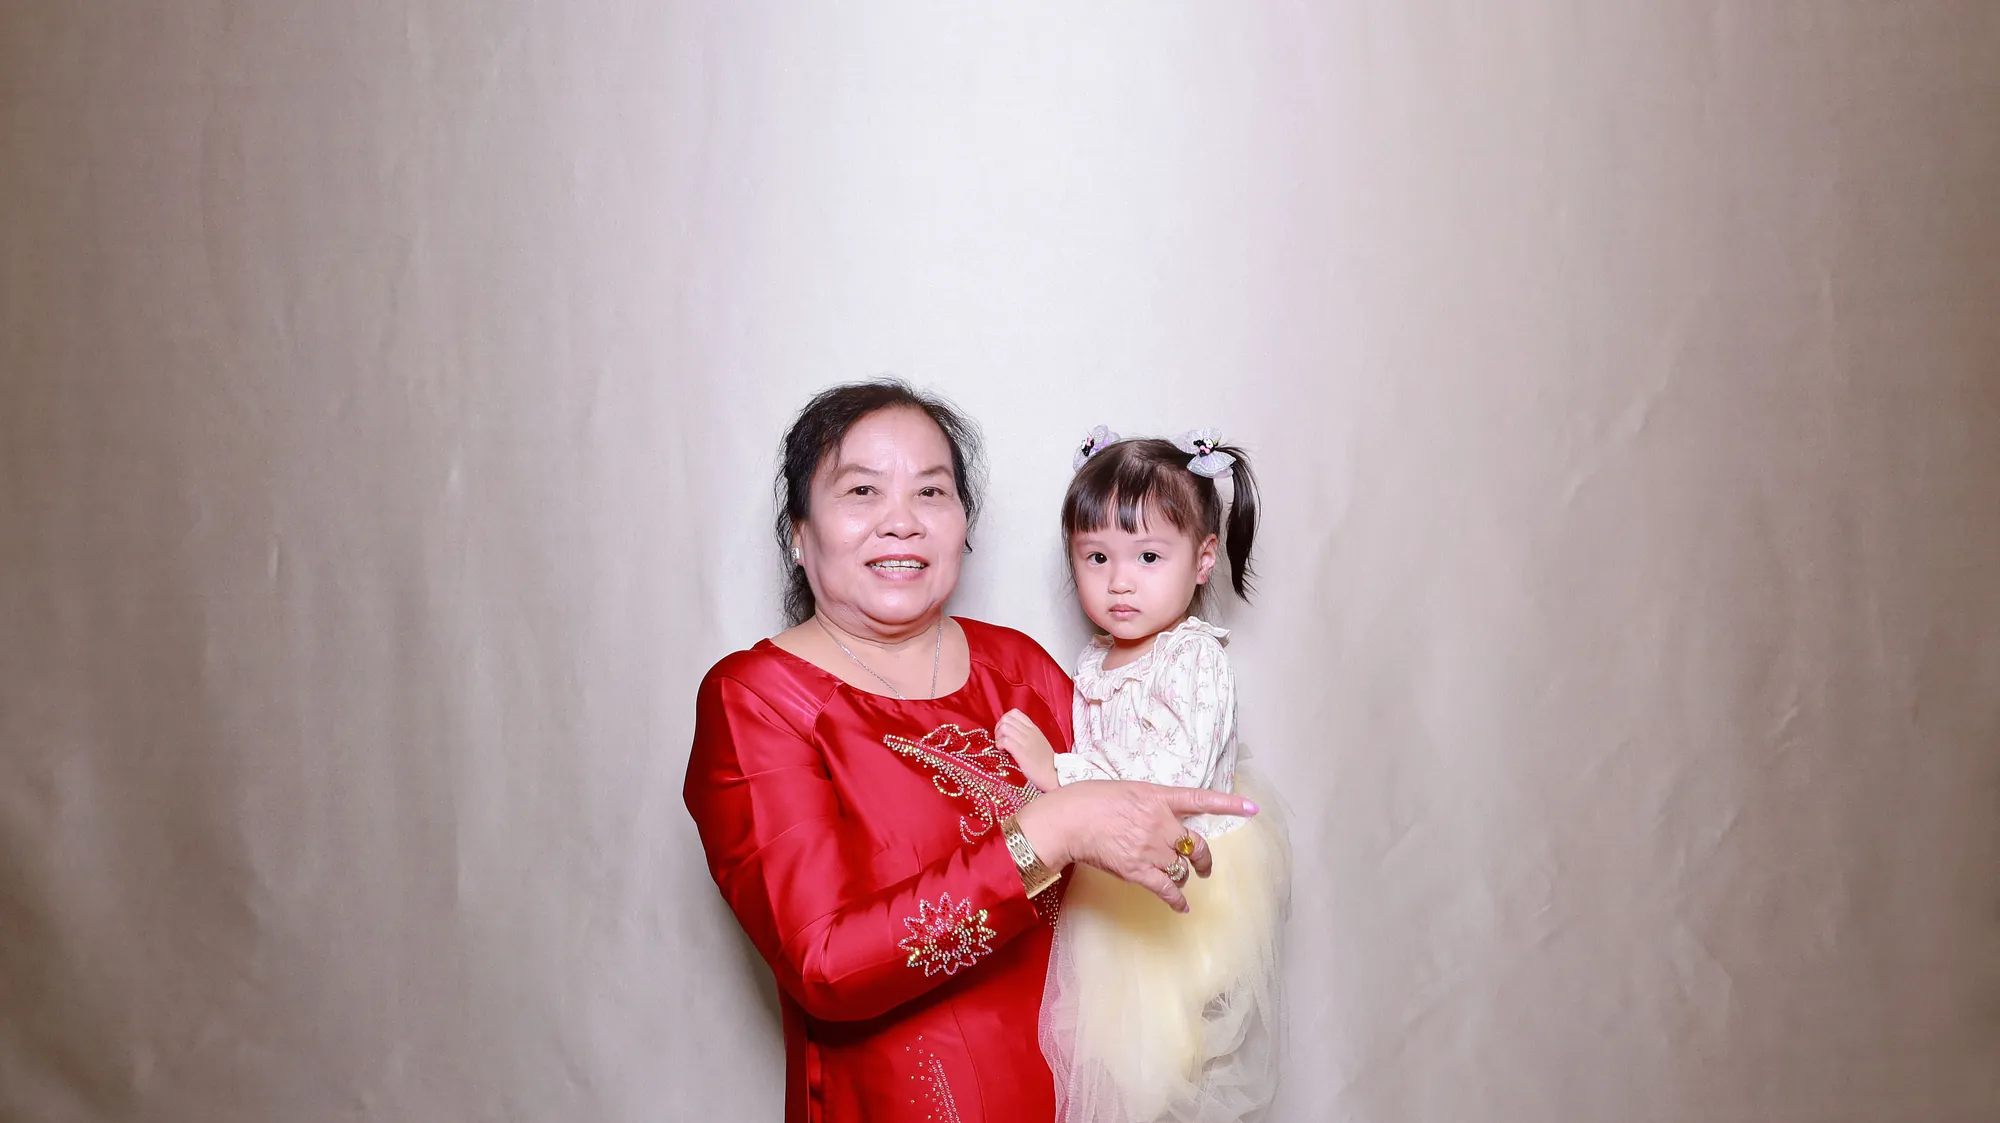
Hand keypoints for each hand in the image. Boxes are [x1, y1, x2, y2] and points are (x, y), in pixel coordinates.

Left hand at [995, 709, 1059, 791]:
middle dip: (998, 728)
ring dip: (998, 736)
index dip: (1005, 720)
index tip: (1004, 732)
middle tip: (1000, 740)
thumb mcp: (1038, 741)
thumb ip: (1027, 734)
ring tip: (1001, 746)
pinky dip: (1000, 745)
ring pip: (1004, 727)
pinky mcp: (1021, 752)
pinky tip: (1003, 752)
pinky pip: (1005, 741)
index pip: (1014, 713)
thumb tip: (1011, 733)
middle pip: (1006, 719)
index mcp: (1033, 728)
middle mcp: (1030, 732)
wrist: (1053, 774)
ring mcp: (1026, 741)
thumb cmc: (1045, 761)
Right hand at [1012, 781, 1252, 912]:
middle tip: (1203, 867)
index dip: (1229, 805)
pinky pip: (1167, 889)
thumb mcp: (1125, 790)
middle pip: (1196, 845)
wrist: (1069, 820)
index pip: (1200, 799)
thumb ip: (1147, 802)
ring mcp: (1152, 848)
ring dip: (1183, 876)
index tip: (1252, 809)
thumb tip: (1156, 813)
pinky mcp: (1139, 871)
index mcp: (1158, 798)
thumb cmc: (1088, 800)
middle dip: (1203, 859)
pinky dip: (1177, 900)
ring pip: (1181, 868)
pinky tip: (1182, 907)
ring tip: (1181, 881)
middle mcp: (1161, 823)